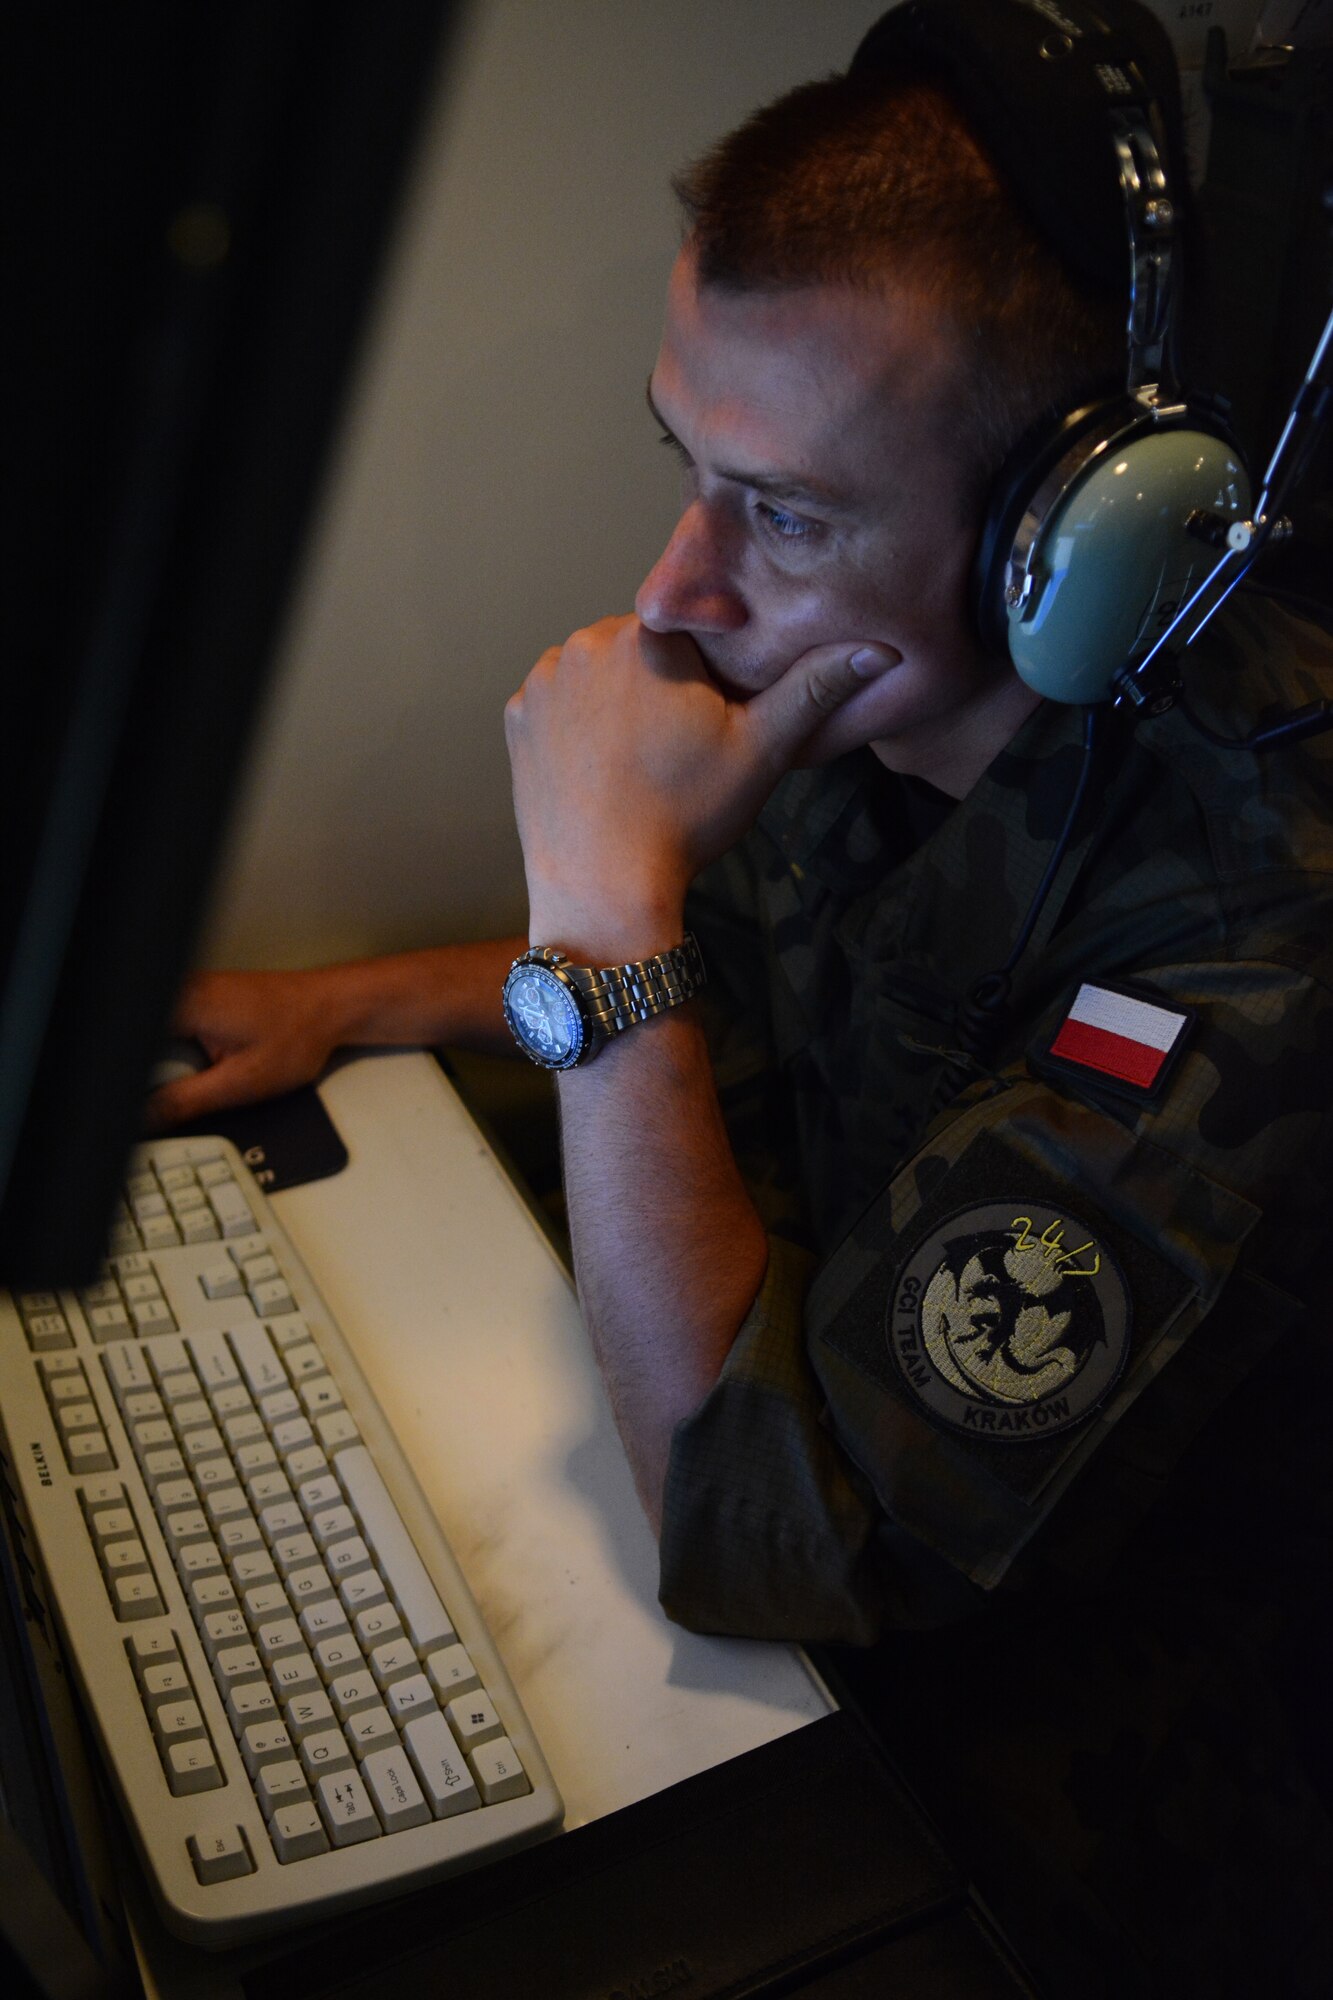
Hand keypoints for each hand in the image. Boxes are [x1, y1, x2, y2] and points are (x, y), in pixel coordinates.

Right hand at [146, 967, 350, 1128]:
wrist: (331, 1008)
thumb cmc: (298, 1035)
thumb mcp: (240, 1083)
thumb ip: (185, 1102)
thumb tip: (145, 1119)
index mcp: (186, 1004)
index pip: (130, 1041)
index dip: (133, 1077)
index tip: (146, 1099)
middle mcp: (184, 988)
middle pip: (140, 1038)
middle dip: (155, 1069)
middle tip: (186, 1084)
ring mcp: (193, 988)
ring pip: (158, 1033)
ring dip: (168, 1059)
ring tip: (204, 1069)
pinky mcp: (203, 996)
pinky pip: (174, 1024)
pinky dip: (181, 1047)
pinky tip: (206, 1058)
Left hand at [504, 615, 893, 954]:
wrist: (604, 886)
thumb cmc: (687, 818)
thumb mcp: (765, 750)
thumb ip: (816, 688)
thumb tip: (882, 649)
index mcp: (650, 636)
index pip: (692, 631)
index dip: (709, 676)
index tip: (710, 725)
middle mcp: (586, 642)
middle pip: (641, 647)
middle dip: (661, 684)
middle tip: (678, 750)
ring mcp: (544, 680)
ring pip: (599, 672)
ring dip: (619, 700)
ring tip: (640, 761)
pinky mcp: (518, 717)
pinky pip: (559, 701)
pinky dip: (578, 724)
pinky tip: (602, 766)